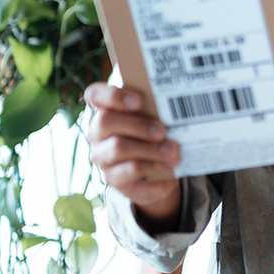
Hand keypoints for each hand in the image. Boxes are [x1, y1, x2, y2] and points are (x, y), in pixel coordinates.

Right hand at [84, 82, 181, 230]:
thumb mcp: (156, 118)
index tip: (138, 100)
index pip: (94, 95)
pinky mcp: (115, 179)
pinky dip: (156, 166)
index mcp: (106, 110)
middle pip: (105, 121)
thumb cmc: (155, 134)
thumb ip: (156, 108)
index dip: (112, 95)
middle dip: (137, 125)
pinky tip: (172, 165)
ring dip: (150, 148)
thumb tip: (178, 102)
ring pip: (118, 148)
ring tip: (173, 150)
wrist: (158, 172)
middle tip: (162, 131)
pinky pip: (132, 171)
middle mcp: (98, 134)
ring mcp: (103, 157)